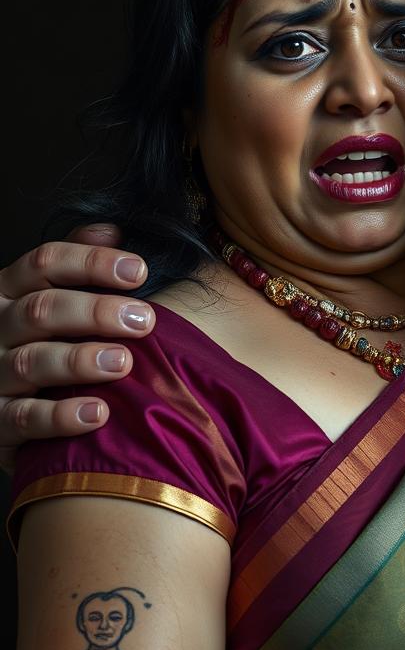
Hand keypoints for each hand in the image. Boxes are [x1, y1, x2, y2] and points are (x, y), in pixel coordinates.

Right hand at [0, 224, 152, 470]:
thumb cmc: (40, 340)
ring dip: (80, 360)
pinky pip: (22, 418)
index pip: (44, 263)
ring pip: (31, 361)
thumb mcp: (48, 295)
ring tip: (123, 363)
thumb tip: (111, 230)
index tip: (139, 271)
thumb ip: (75, 264)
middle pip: (41, 310)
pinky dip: (60, 416)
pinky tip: (98, 413)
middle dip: (95, 312)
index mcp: (10, 290)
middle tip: (144, 320)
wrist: (1, 402)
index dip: (91, 263)